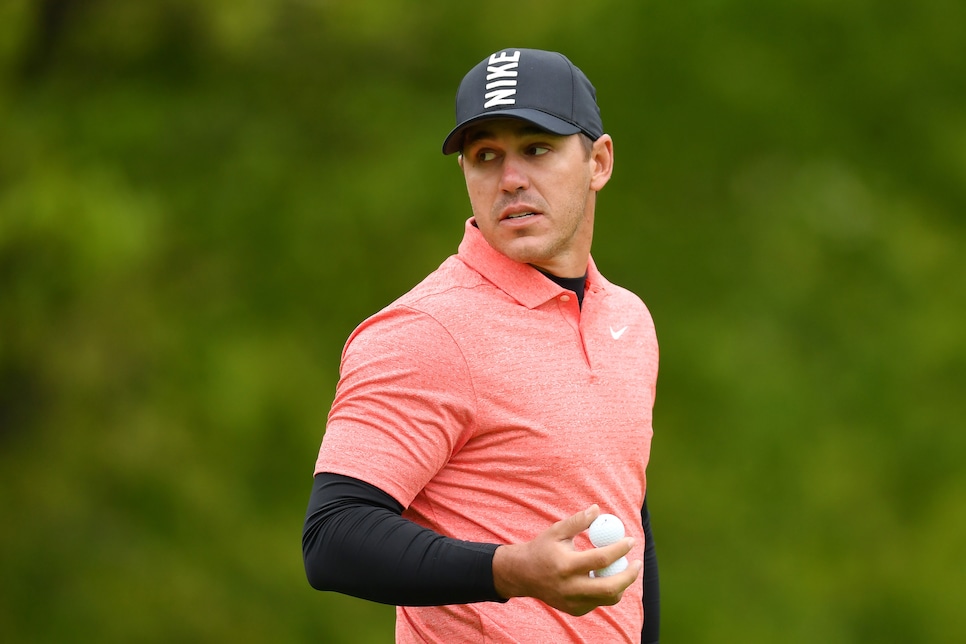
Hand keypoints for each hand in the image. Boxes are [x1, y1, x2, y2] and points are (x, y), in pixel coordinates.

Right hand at [491, 505, 642, 615]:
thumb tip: (598, 509)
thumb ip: (578, 521)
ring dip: (621, 584)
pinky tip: (602, 578)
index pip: (601, 560)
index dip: (620, 549)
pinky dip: (605, 590)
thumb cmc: (542, 549)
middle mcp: (570, 587)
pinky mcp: (574, 610)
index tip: (631, 541)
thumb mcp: (556, 531)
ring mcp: (572, 602)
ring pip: (608, 599)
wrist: (523, 575)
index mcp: (566, 565)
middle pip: (610, 588)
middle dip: (629, 576)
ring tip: (623, 570)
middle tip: (637, 563)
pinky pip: (598, 602)